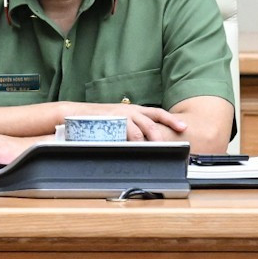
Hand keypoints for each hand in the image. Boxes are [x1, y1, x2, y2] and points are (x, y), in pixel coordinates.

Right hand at [62, 101, 186, 140]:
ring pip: (138, 130)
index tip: (183, 127)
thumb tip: (145, 138)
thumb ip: (132, 125)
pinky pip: (122, 134)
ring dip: (144, 141)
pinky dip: (128, 142)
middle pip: (150, 123)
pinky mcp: (108, 122)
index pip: (157, 113)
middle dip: (159, 135)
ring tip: (149, 149)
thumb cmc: (96, 118)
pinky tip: (131, 148)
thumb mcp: (119, 118)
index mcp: (133, 109)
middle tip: (167, 145)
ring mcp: (118, 116)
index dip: (171, 119)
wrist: (74, 112)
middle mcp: (128, 110)